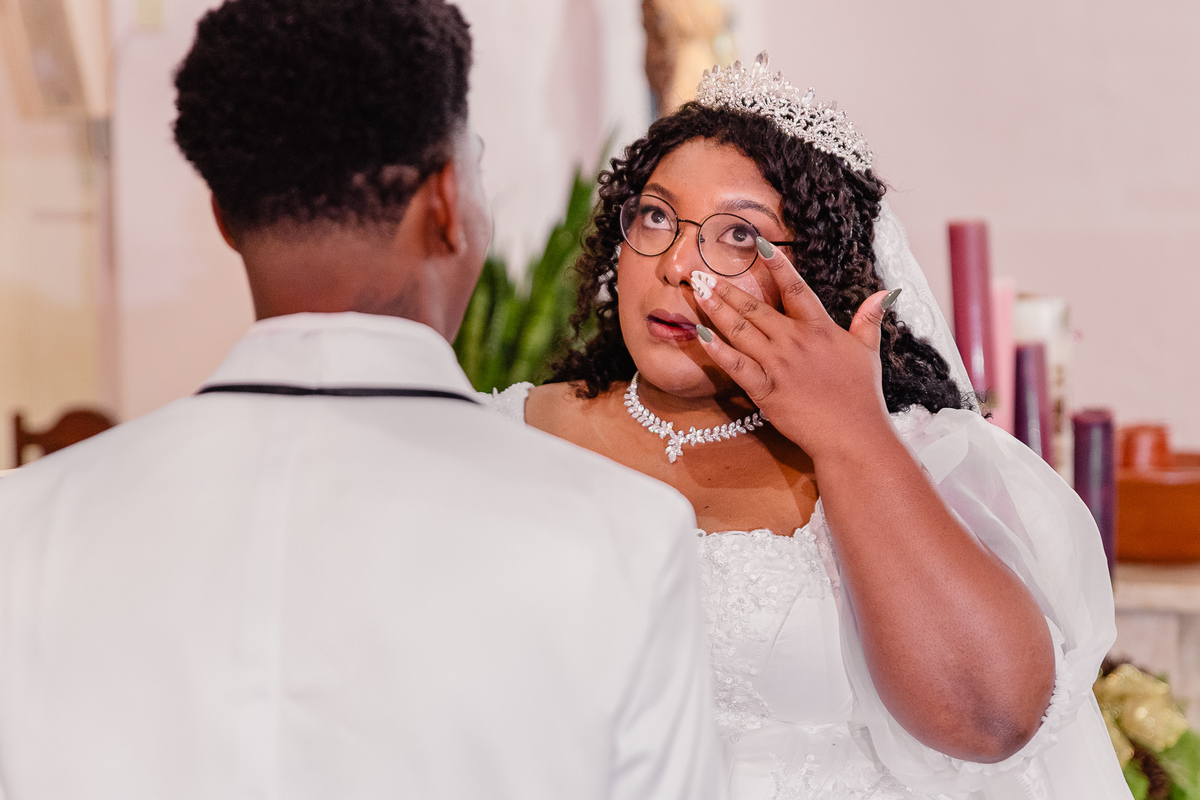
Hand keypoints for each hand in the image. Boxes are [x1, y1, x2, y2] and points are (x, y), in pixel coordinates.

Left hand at [690, 238, 899, 459]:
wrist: (853, 435)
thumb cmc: (861, 395)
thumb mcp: (869, 351)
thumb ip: (870, 320)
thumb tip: (884, 293)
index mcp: (820, 329)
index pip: (796, 289)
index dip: (778, 266)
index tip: (760, 245)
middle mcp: (795, 341)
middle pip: (756, 308)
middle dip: (728, 288)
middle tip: (704, 273)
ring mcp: (779, 365)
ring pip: (741, 330)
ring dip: (717, 309)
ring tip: (698, 292)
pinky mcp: (766, 389)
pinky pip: (736, 365)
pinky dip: (717, 349)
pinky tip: (701, 333)